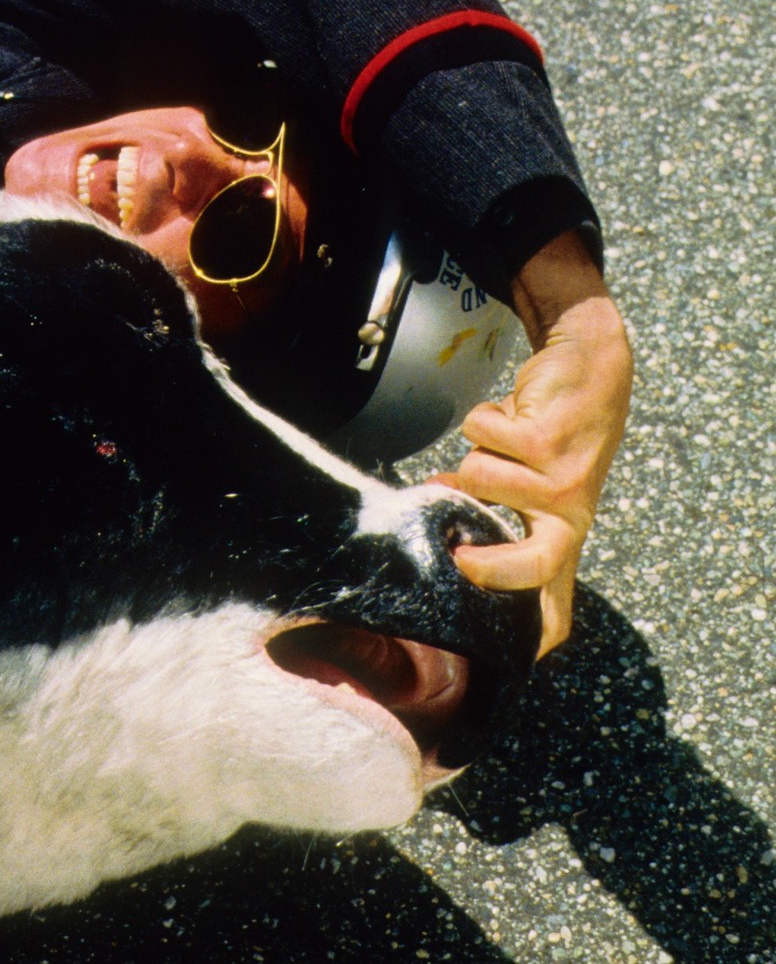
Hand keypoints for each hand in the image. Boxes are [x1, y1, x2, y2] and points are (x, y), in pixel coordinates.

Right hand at [443, 231, 631, 657]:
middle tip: (462, 563)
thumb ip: (491, 512)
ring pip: (477, 475)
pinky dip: (483, 417)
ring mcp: (561, 478)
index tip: (512, 660)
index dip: (537, 634)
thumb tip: (437, 518)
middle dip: (496, 570)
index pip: (555, 604)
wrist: (593, 371)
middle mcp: (568, 516)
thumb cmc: (549, 435)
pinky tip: (511, 413)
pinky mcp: (548, 440)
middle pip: (536, 565)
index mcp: (561, 537)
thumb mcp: (530, 484)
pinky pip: (481, 434)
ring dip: (475, 450)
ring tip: (500, 441)